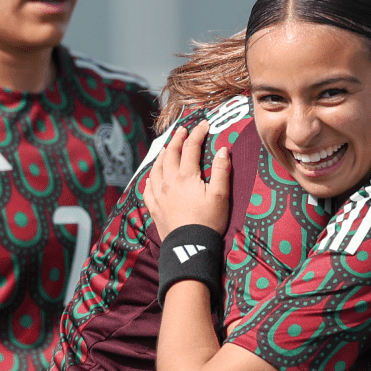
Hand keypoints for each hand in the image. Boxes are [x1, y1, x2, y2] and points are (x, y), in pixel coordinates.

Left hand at [143, 122, 230, 239]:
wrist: (190, 247)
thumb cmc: (208, 221)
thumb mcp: (220, 195)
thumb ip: (220, 171)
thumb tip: (222, 149)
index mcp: (185, 176)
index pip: (191, 147)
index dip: (198, 133)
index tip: (205, 124)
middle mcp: (168, 181)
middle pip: (170, 154)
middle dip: (177, 139)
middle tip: (182, 130)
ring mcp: (158, 194)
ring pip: (156, 168)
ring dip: (162, 155)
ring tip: (167, 148)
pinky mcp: (154, 207)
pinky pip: (148, 187)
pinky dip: (150, 178)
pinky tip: (152, 177)